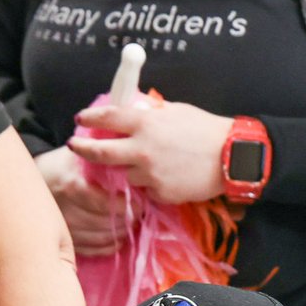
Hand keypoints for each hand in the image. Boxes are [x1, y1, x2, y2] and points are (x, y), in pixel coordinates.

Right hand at [36, 145, 133, 256]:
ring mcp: (65, 229)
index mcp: (72, 186)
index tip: (139, 204)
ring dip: (121, 233)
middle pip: (106, 224)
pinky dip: (110, 246)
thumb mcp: (78, 154)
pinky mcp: (65, 242)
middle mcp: (66, 211)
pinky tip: (118, 237)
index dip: (126, 207)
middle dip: (127, 221)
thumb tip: (129, 165)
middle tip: (139, 215)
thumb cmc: (61, 166)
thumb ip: (100, 158)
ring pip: (102, 239)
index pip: (105, 204)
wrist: (31, 182)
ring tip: (130, 224)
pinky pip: (93, 250)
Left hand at [68, 102, 233, 205]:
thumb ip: (150, 113)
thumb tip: (134, 111)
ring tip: (149, 164)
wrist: (231, 157)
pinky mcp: (160, 194)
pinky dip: (152, 183)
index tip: (80, 119)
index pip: (107, 118)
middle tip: (75, 146)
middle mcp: (142, 150)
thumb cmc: (205, 129)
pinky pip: (148, 189)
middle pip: (101, 153)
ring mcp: (150, 175)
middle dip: (84, 149)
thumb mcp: (175, 111)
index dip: (90, 118)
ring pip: (126, 175)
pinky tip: (169, 175)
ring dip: (130, 169)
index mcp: (145, 124)